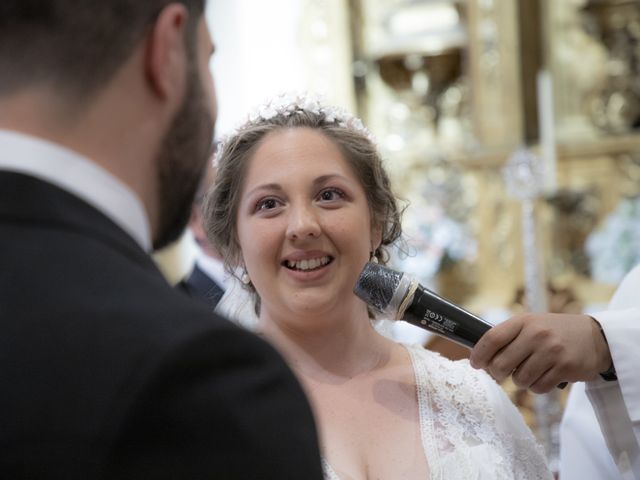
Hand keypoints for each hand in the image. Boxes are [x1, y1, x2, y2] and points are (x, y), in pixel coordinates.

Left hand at [469, 313, 611, 393]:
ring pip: (520, 380)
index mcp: (524, 321)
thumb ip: (509, 337)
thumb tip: (481, 356)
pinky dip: (537, 387)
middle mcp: (537, 335)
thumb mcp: (532, 324)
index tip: (475, 363)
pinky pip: (538, 387)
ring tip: (529, 371)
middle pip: (501, 364)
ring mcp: (552, 352)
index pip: (492, 338)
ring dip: (520, 381)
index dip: (479, 354)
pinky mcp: (565, 368)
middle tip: (501, 372)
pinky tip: (544, 376)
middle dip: (497, 373)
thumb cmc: (554, 332)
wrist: (595, 336)